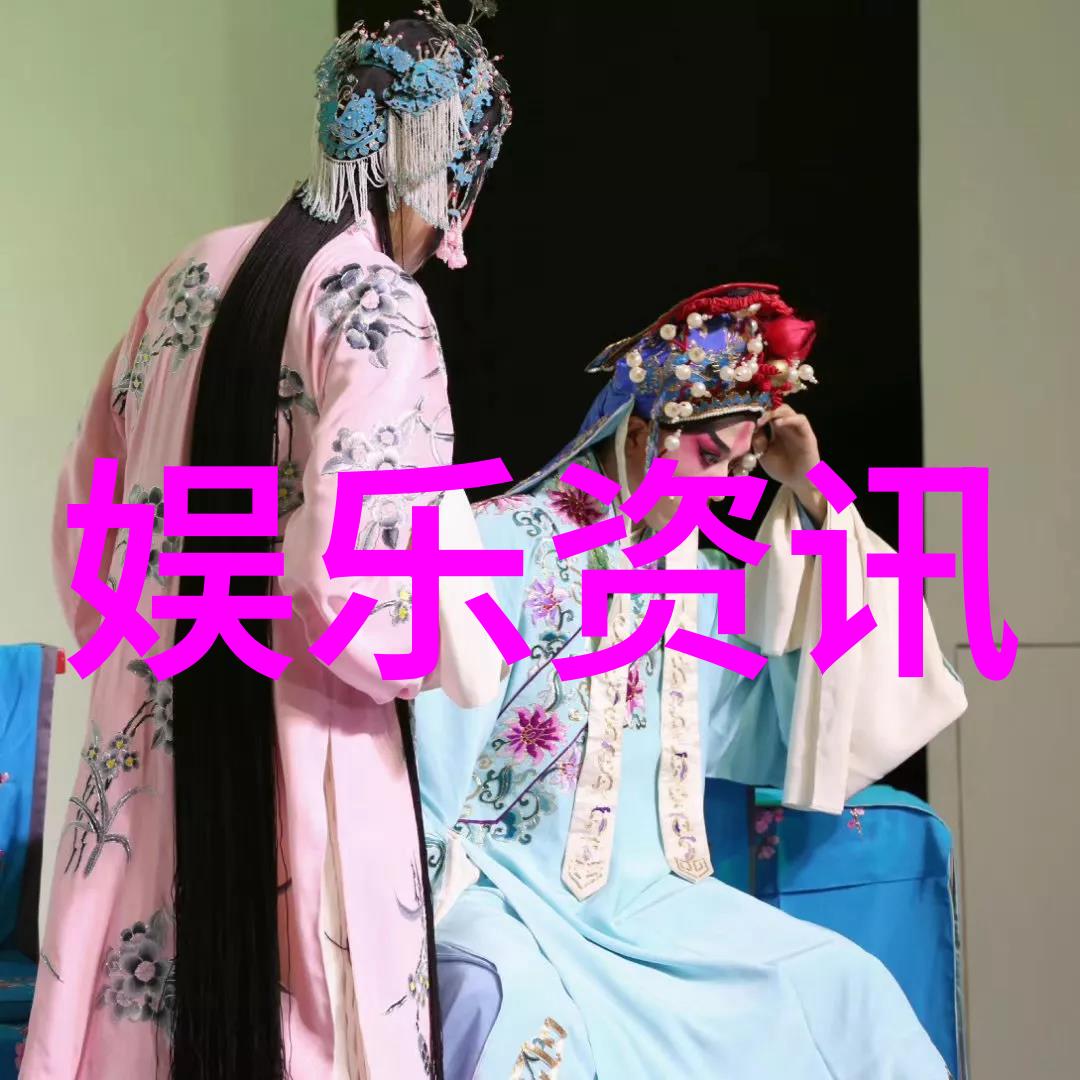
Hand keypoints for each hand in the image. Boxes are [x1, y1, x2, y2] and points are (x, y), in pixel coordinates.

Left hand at [752, 404, 825, 525]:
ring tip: (764, 419)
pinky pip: (801, 420)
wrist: (798, 481)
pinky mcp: (807, 434)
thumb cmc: (781, 468)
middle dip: (765, 410)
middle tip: (756, 418)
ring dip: (776, 412)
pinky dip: (789, 419)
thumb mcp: (763, 454)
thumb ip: (758, 441)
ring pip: (788, 411)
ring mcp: (797, 429)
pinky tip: (779, 423)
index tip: (748, 418)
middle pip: (776, 408)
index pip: (767, 413)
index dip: (758, 413)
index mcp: (775, 430)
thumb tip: (752, 428)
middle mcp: (786, 426)